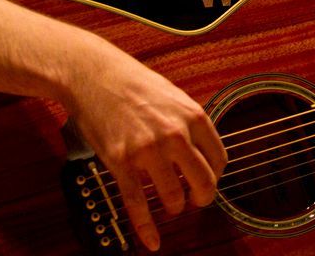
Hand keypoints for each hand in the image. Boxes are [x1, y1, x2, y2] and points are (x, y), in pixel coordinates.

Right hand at [64, 46, 227, 251]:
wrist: (94, 75)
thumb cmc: (134, 84)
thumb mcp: (174, 97)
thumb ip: (190, 124)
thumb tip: (204, 153)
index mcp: (193, 116)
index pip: (220, 159)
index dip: (216, 176)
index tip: (209, 180)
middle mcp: (175, 134)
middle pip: (204, 183)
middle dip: (202, 198)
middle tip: (197, 201)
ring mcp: (147, 150)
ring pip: (174, 197)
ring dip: (175, 207)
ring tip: (171, 204)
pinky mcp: (121, 161)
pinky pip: (137, 203)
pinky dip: (146, 228)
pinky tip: (152, 241)